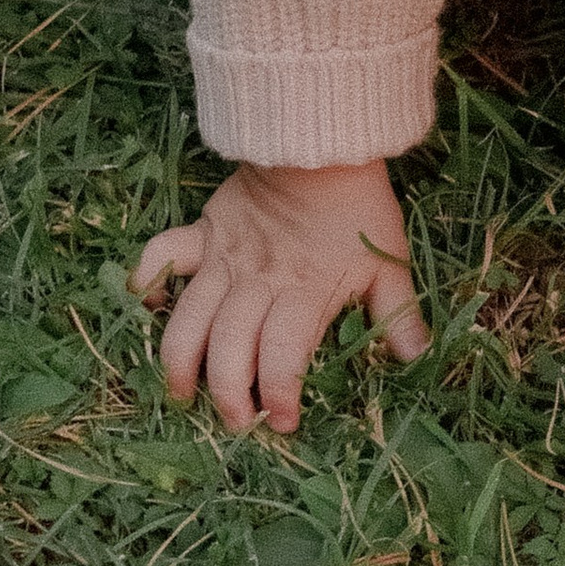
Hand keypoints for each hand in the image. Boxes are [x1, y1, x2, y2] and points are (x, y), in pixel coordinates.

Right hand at [133, 158, 425, 433]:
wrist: (320, 142)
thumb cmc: (359, 206)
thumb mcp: (389, 261)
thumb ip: (397, 314)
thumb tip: (417, 358)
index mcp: (305, 291)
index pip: (282, 355)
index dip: (279, 394)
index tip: (284, 421)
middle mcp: (258, 280)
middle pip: (229, 347)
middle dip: (228, 394)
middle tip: (238, 422)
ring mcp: (224, 256)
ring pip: (190, 317)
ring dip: (180, 360)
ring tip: (181, 393)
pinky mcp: (203, 231)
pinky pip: (161, 254)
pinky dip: (147, 280)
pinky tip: (148, 306)